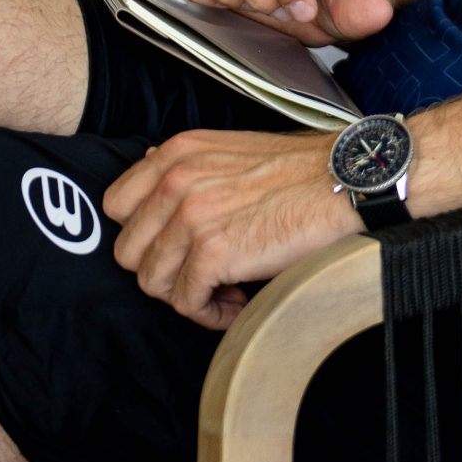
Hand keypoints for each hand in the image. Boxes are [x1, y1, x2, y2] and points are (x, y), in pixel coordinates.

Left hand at [105, 128, 353, 326]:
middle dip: (165, 270)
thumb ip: (186, 163)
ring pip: (153, 283)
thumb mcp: (229, 149)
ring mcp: (191, 216)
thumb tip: (150, 167)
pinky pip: (186, 303)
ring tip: (226, 288)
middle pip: (128, 252)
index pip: (116, 206)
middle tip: (204, 273)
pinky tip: (239, 302)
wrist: (345, 181)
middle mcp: (176, 180)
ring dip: (189, 295)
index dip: (144, 235)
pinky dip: (211, 313)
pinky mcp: (213, 253)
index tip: (176, 247)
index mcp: (177, 154)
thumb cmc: (298, 171)